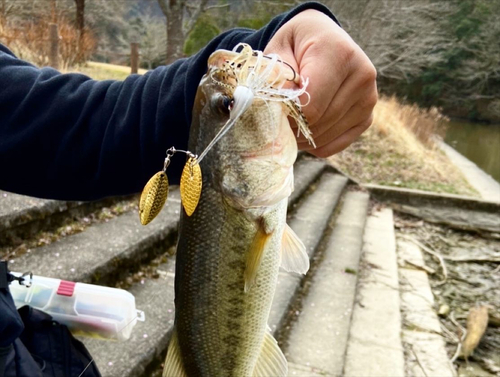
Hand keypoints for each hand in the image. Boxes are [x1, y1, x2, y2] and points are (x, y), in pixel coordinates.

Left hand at [264, 9, 377, 157]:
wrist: (322, 38)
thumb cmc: (296, 45)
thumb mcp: (279, 50)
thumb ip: (277, 77)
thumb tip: (280, 108)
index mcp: (340, 54)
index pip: (311, 105)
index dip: (287, 116)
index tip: (271, 111)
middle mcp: (362, 75)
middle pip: (319, 123)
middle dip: (292, 127)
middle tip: (275, 119)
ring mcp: (368, 99)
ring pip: (325, 137)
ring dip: (301, 137)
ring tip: (288, 122)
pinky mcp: (367, 118)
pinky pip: (334, 146)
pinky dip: (314, 144)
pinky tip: (303, 129)